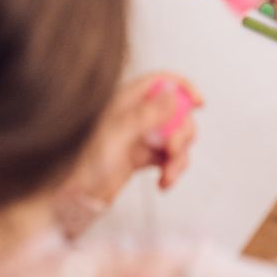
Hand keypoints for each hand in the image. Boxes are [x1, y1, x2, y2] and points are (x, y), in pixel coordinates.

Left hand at [58, 72, 201, 211]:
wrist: (76, 195)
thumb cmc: (88, 162)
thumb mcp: (119, 134)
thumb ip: (147, 113)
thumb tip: (174, 94)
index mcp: (128, 100)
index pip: (162, 81)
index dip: (183, 87)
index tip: (199, 104)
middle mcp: (137, 114)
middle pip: (177, 112)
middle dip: (183, 133)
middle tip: (172, 151)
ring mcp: (142, 135)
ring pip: (177, 137)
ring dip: (179, 158)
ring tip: (168, 176)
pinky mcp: (143, 156)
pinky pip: (170, 157)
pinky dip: (172, 170)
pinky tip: (164, 183)